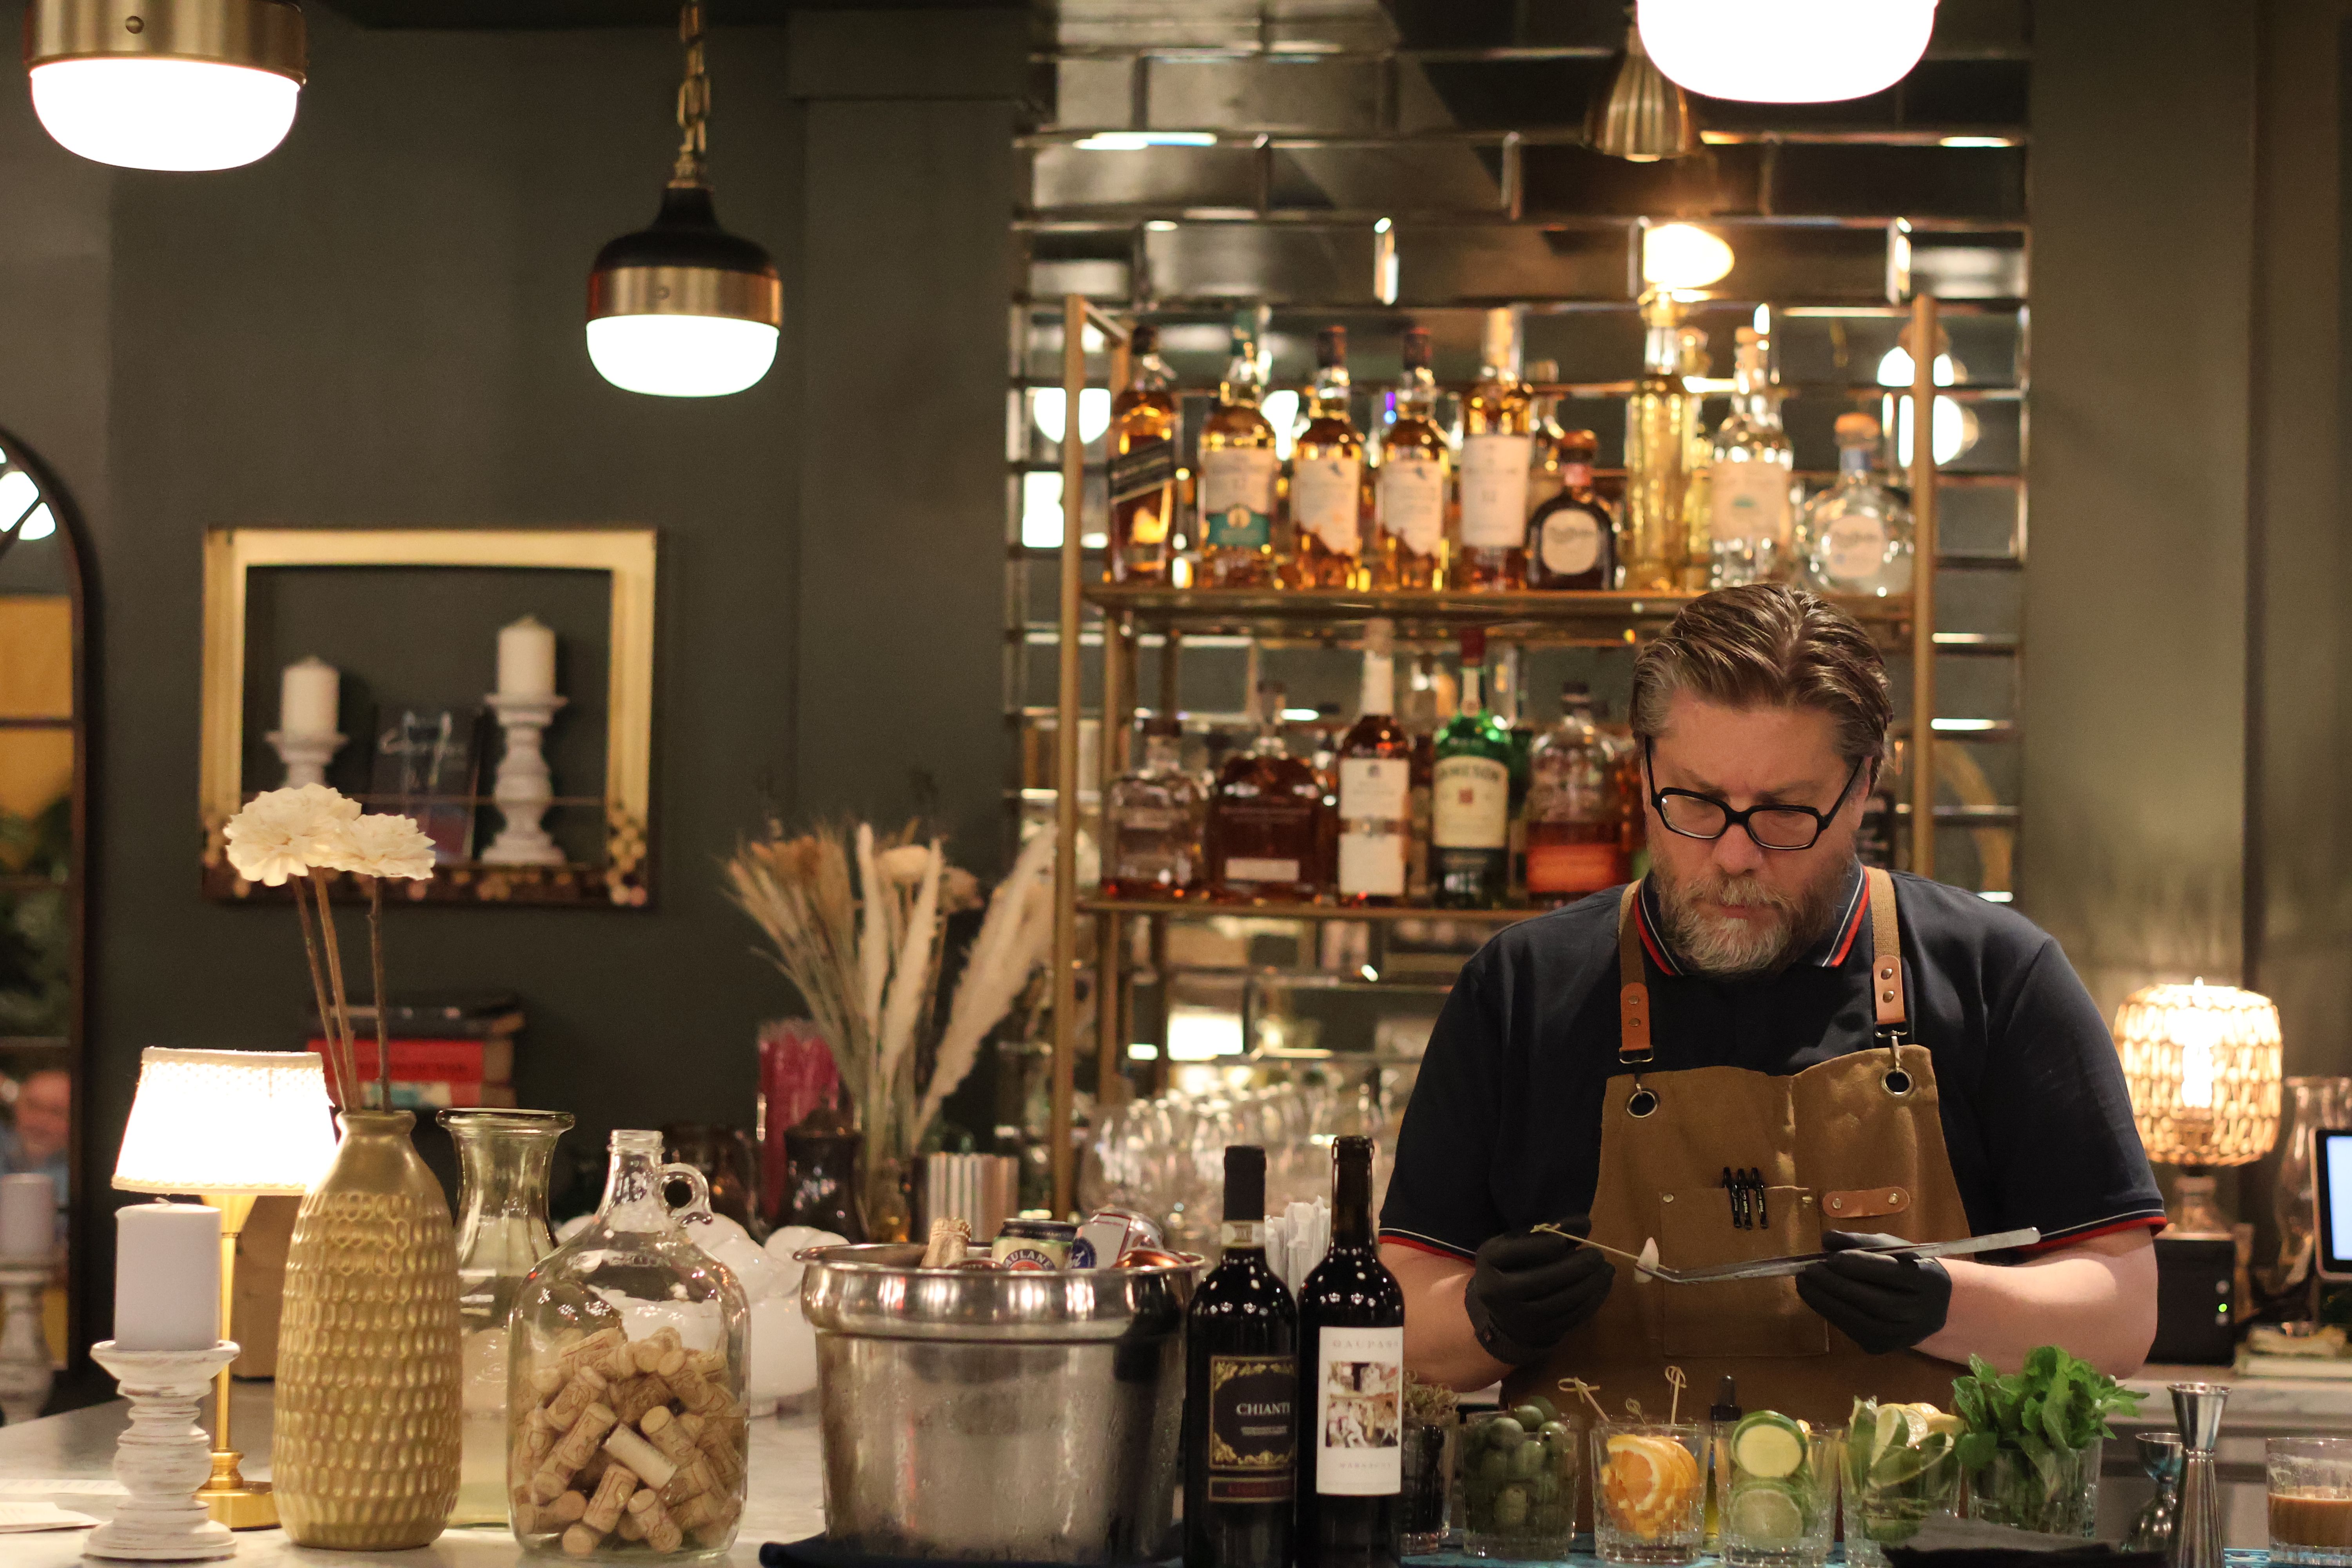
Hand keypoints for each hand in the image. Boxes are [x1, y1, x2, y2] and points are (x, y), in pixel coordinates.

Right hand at [1462, 1217, 1615, 1365]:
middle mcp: (1498, 1291)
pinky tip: (1603, 1286)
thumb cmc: (1515, 1265)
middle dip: (1576, 1267)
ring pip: (1560, 1301)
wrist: (1504, 1309)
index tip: (1564, 1240)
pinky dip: (1591, 1301)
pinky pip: (1570, 1317)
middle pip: (1542, 1279)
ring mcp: (1519, 1317)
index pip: (1516, 1251)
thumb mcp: (1520, 1242)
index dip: (1542, 1246)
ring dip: (1589, 1285)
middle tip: (1598, 1255)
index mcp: (1488, 1260)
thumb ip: (1549, 1231)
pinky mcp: (1539, 1331)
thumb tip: (1585, 1223)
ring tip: (1607, 1269)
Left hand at [1796, 1229, 1952, 1353]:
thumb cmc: (1907, 1268)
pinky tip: (1814, 1297)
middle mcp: (1921, 1312)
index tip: (1831, 1257)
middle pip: (1875, 1301)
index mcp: (1928, 1280)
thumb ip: (1862, 1242)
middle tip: (1809, 1270)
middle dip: (1837, 1285)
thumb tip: (1827, 1239)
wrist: (1929, 1305)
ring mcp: (1902, 1335)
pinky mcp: (1884, 1347)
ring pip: (1861, 1320)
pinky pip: (1853, 1330)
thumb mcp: (1893, 1247)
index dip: (1859, 1265)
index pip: (1892, 1273)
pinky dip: (1830, 1313)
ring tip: (1803, 1282)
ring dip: (1827, 1301)